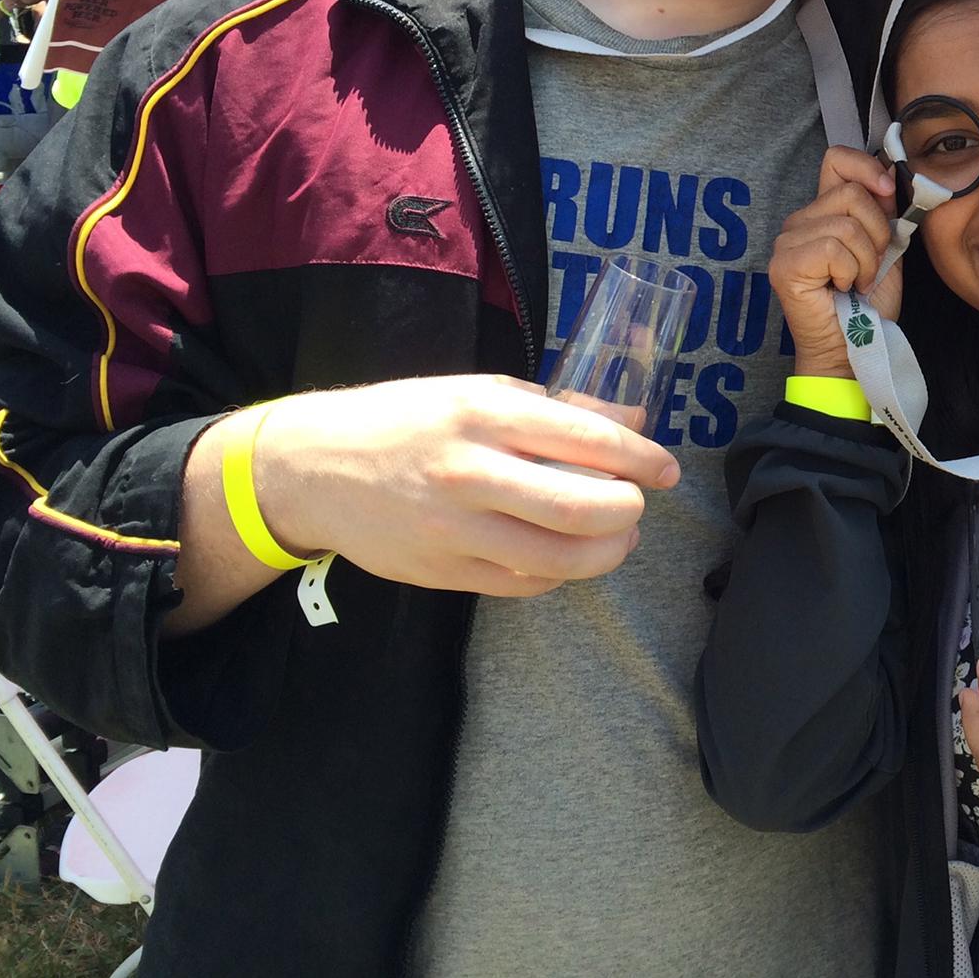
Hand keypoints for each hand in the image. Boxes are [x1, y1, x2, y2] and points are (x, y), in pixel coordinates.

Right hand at [252, 374, 671, 596]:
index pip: (589, 441)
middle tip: (637, 506)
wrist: (313, 468)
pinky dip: (560, 574)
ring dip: (607, 553)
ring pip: (559, 558)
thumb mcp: (477, 393)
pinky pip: (524, 584)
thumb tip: (631, 422)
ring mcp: (456, 530)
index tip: (665, 470)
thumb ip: (555, 410)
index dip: (642, 459)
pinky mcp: (444, 572)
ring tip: (618, 538)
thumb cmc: (406, 420)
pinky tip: (568, 556)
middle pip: (582, 508)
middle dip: (629, 512)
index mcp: (485, 415)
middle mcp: (472, 473)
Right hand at [770, 147, 901, 378]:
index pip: (836, 159)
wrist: (854, 350)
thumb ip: (884, 212)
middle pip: (850, 194)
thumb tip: (891, 174)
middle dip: (877, 232)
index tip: (888, 193)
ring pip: (846, 224)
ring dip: (866, 260)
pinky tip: (844, 289)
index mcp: (822, 212)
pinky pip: (833, 248)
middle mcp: (798, 222)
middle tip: (871, 266)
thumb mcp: (886, 249)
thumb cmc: (868, 305)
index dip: (867, 168)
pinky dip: (851, 271)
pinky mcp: (785, 265)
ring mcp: (787, 243)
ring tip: (858, 282)